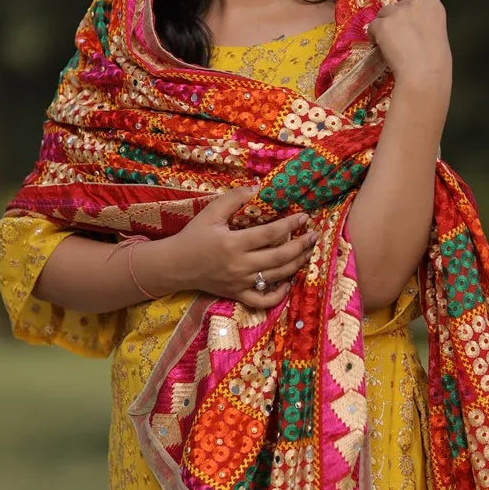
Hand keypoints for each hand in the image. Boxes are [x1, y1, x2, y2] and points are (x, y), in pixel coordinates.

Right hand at [140, 185, 317, 308]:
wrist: (175, 266)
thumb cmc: (193, 236)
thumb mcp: (210, 212)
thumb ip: (234, 198)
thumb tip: (258, 188)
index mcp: (234, 243)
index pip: (270, 234)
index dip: (290, 225)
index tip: (304, 217)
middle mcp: (240, 265)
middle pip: (280, 258)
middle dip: (301, 246)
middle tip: (313, 236)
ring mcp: (240, 283)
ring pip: (276, 277)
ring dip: (296, 265)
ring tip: (308, 253)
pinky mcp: (237, 294)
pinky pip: (262, 301)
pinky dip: (278, 296)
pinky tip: (288, 283)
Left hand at [367, 0, 451, 96]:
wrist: (424, 73)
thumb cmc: (436, 61)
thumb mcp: (437, 33)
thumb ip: (425, 23)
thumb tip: (411, 27)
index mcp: (433, 5)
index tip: (402, 4)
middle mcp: (414, 4)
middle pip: (397, 4)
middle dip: (395, 16)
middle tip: (396, 34)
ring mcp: (397, 13)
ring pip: (383, 14)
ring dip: (384, 26)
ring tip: (389, 44)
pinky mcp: (382, 24)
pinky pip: (372, 27)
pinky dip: (373, 36)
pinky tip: (380, 48)